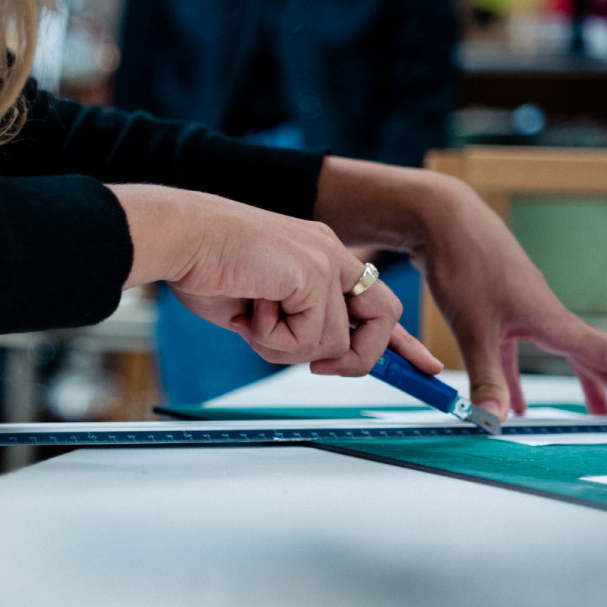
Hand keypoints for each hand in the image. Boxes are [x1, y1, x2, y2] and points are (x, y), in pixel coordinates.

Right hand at [112, 184, 440, 376]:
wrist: (180, 239)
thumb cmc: (204, 267)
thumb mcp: (259, 309)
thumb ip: (291, 328)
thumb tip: (309, 356)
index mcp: (318, 256)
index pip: (374, 302)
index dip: (401, 342)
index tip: (426, 368)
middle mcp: (329, 252)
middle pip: (384, 317)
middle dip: (359, 357)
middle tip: (319, 366)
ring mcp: (325, 259)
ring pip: (335, 340)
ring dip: (287, 347)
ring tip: (254, 319)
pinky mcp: (313, 272)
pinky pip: (311, 338)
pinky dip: (274, 339)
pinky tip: (251, 309)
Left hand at [313, 158, 606, 422]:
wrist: (443, 217)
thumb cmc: (464, 263)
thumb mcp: (473, 328)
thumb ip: (487, 378)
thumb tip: (496, 423)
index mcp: (554, 320)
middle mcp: (547, 314)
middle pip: (596, 357)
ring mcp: (525, 309)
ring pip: (563, 352)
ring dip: (582, 382)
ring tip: (595, 414)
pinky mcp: (500, 306)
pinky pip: (521, 350)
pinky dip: (521, 378)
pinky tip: (514, 403)